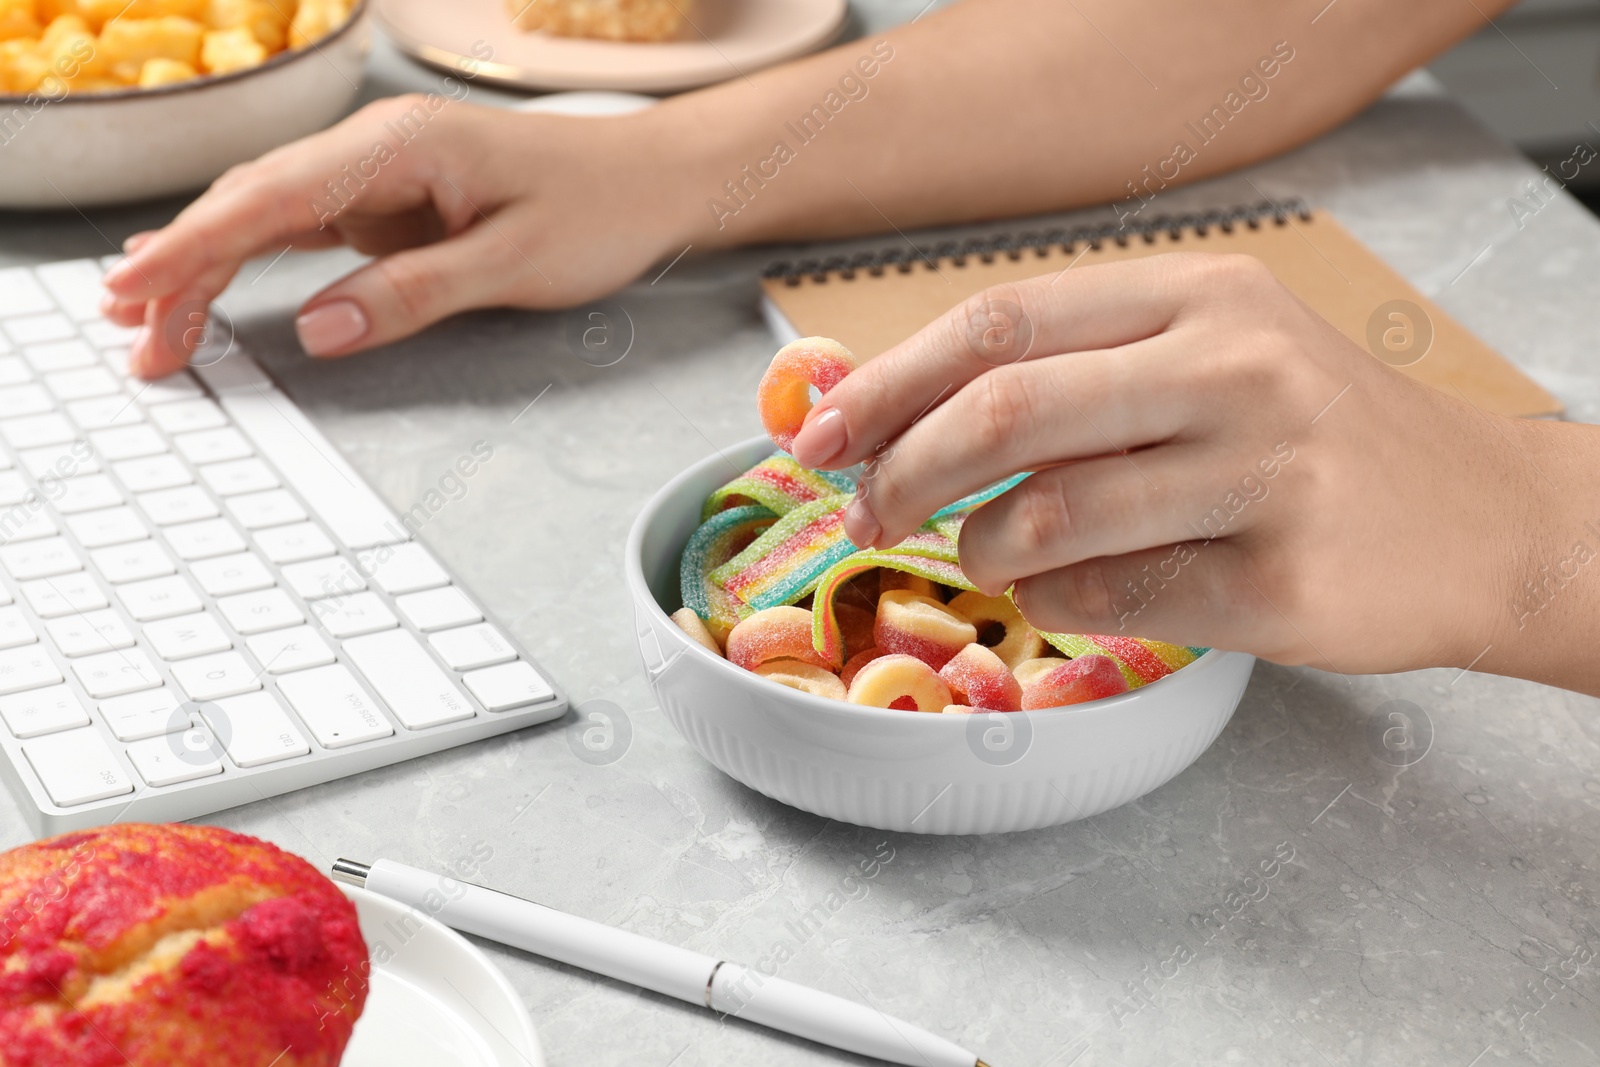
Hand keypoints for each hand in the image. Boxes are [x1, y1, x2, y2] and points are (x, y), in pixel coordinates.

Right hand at [101, 96, 702, 376]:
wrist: (652, 180)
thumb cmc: (598, 211)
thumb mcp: (511, 266)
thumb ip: (411, 295)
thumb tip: (317, 329)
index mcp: (399, 147)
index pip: (271, 198)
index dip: (194, 246)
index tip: (137, 291)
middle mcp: (376, 147)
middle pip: (251, 202)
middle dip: (183, 266)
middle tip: (133, 336)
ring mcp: (379, 170)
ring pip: (267, 212)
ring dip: (207, 263)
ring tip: (151, 323)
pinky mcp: (391, 197)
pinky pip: (304, 225)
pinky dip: (251, 254)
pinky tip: (206, 275)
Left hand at [790, 254, 1584, 683]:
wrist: (1483, 521)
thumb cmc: (1316, 436)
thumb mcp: (1214, 351)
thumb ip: (1075, 367)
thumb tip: (892, 408)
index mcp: (1202, 293)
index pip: (1001, 321)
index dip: (888, 381)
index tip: (818, 433)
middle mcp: (1236, 368)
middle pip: (1006, 414)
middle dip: (902, 472)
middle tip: (866, 512)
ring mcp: (1265, 476)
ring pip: (1045, 520)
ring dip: (978, 552)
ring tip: (982, 557)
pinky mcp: (1278, 582)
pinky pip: (1104, 601)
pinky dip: (1049, 604)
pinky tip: (1059, 593)